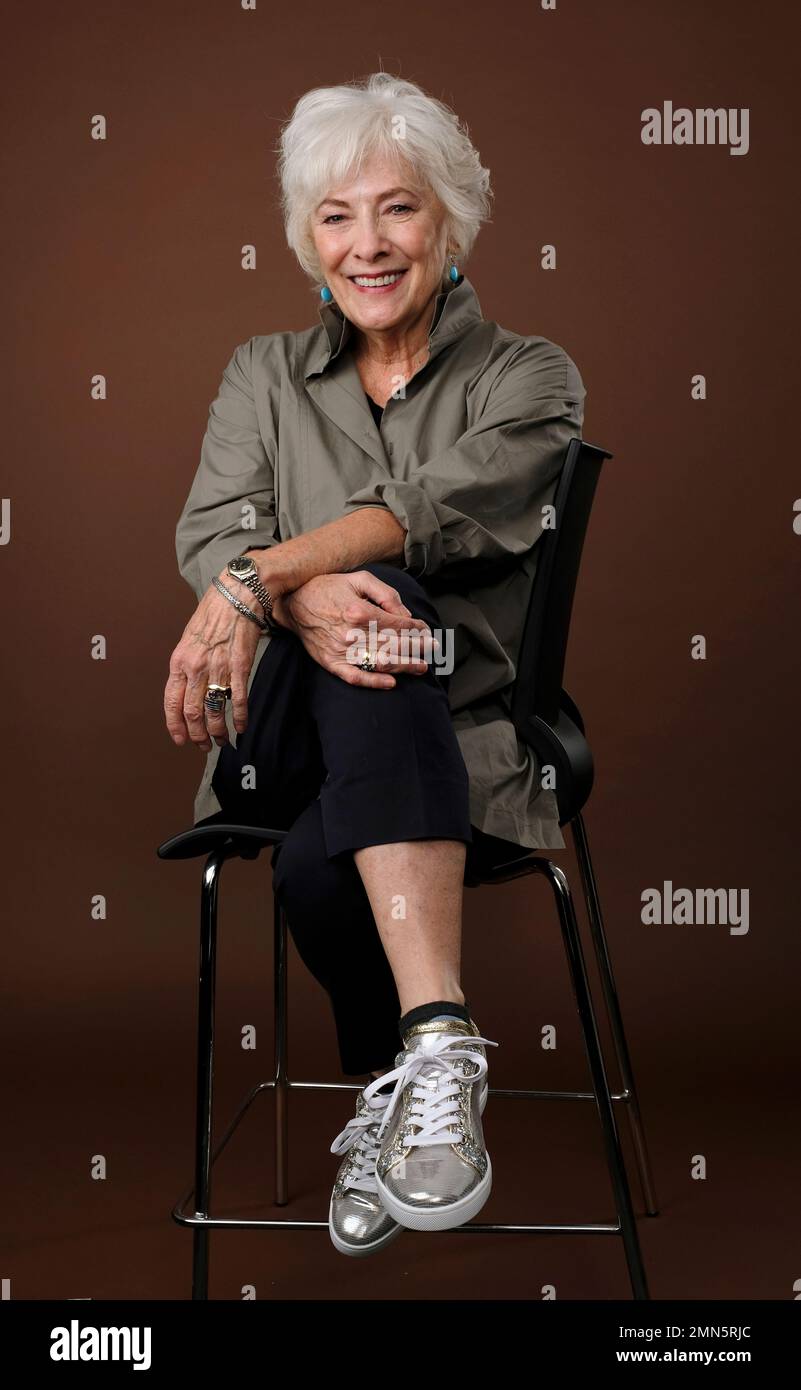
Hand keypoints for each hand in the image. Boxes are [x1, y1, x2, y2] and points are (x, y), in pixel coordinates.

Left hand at [164, 574, 263, 751]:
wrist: (237, 594)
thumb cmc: (213, 613)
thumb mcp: (189, 638)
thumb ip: (186, 665)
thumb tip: (186, 688)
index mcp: (179, 661)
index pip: (172, 702)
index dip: (175, 726)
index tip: (180, 740)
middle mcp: (196, 668)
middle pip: (193, 712)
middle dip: (197, 735)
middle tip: (203, 746)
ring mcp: (219, 668)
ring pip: (215, 711)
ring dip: (218, 731)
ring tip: (222, 740)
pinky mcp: (241, 667)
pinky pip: (238, 699)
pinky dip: (240, 717)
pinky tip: (242, 727)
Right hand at [276, 571, 437, 687]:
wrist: (293, 601)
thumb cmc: (329, 588)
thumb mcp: (359, 579)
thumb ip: (385, 594)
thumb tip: (405, 616)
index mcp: (359, 611)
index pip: (397, 625)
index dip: (417, 629)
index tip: (426, 631)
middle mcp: (351, 633)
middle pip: (393, 645)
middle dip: (417, 648)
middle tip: (432, 650)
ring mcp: (340, 650)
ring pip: (379, 662)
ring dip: (404, 666)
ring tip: (421, 667)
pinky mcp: (330, 662)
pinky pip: (354, 677)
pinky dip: (373, 682)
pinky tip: (390, 683)